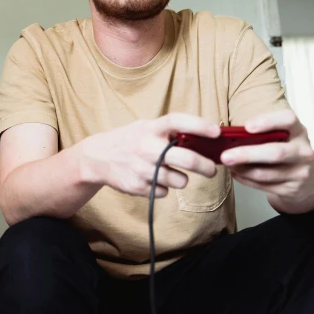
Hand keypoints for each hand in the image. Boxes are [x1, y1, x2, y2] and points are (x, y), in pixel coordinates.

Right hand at [80, 113, 220, 197]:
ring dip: (180, 178)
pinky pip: (164, 191)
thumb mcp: (144, 127)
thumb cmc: (129, 140)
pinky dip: (163, 187)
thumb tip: (203, 139)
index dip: (199, 125)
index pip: (177, 122)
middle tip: (211, 169)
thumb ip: (168, 131)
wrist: (97, 158)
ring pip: (180, 180)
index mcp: (150, 128)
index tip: (216, 132)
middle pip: (187, 159)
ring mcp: (142, 168)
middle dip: (205, 166)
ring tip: (169, 171)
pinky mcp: (138, 186)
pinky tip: (151, 178)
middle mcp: (146, 147)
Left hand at [220, 109, 313, 212]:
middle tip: (224, 156)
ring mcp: (300, 172)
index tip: (247, 126)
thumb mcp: (285, 137)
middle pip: (275, 153)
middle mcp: (303, 151)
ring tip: (227, 164)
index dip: (267, 122)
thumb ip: (264, 134)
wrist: (313, 180)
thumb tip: (230, 136)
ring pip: (265, 173)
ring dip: (242, 170)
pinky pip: (263, 185)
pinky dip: (245, 179)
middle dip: (246, 154)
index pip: (288, 120)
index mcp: (298, 131)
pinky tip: (236, 173)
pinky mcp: (293, 189)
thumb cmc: (289, 151)